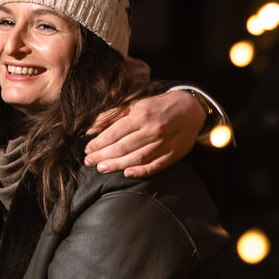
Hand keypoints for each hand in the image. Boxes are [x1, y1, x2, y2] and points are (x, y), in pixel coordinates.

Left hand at [83, 89, 204, 177]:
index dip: (99, 143)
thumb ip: (112, 116)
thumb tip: (90, 129)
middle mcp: (152, 130)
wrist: (190, 109)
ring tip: (102, 168)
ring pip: (137, 158)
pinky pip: (155, 166)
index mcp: (142, 115)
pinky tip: (127, 173)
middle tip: (89, 161)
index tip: (88, 149)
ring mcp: (163, 143)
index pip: (114, 133)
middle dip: (103, 156)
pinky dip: (140, 171)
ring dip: (117, 165)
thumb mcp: (135, 104)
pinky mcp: (172, 154)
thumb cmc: (158, 106)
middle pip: (123, 147)